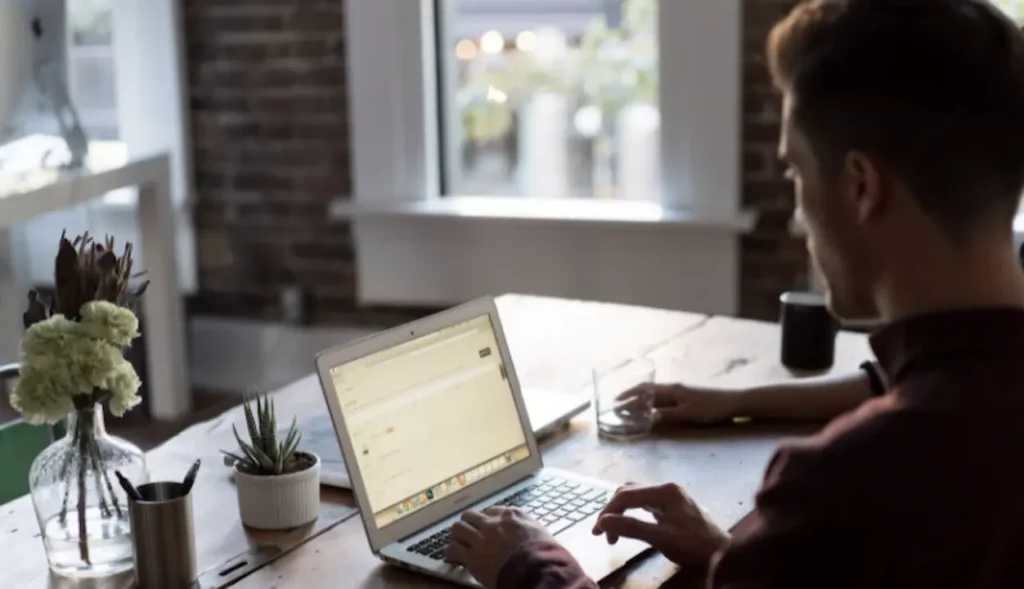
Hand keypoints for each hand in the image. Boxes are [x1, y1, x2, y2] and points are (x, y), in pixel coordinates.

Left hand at [447, 506, 555, 587]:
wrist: (537, 569)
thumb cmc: (544, 552)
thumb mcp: (540, 529)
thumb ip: (526, 524)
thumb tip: (522, 527)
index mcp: (510, 515)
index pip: (491, 510)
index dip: (487, 518)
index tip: (487, 526)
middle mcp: (492, 523)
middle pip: (470, 515)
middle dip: (469, 523)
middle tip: (469, 533)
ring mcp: (480, 539)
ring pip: (458, 528)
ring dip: (458, 535)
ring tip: (459, 542)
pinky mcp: (472, 557)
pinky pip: (453, 549)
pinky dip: (451, 552)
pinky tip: (453, 557)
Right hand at [592, 482, 728, 566]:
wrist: (722, 553)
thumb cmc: (694, 545)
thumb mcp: (661, 538)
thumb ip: (631, 528)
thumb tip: (603, 522)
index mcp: (664, 491)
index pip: (626, 495)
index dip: (608, 512)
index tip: (597, 532)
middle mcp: (666, 488)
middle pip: (629, 492)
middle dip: (612, 511)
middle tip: (602, 534)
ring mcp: (670, 495)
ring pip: (635, 496)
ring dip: (621, 512)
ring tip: (613, 532)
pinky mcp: (672, 505)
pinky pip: (644, 503)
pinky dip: (632, 513)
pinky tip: (629, 525)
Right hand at [618, 383, 739, 424]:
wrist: (733, 403)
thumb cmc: (710, 407)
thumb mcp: (687, 414)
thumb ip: (667, 415)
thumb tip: (647, 418)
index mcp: (671, 390)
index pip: (645, 391)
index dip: (630, 396)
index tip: (616, 402)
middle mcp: (673, 388)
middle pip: (648, 391)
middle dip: (632, 397)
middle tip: (618, 406)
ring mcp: (680, 392)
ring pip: (655, 395)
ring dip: (642, 400)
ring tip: (631, 408)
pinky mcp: (686, 398)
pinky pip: (663, 399)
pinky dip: (652, 403)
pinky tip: (652, 410)